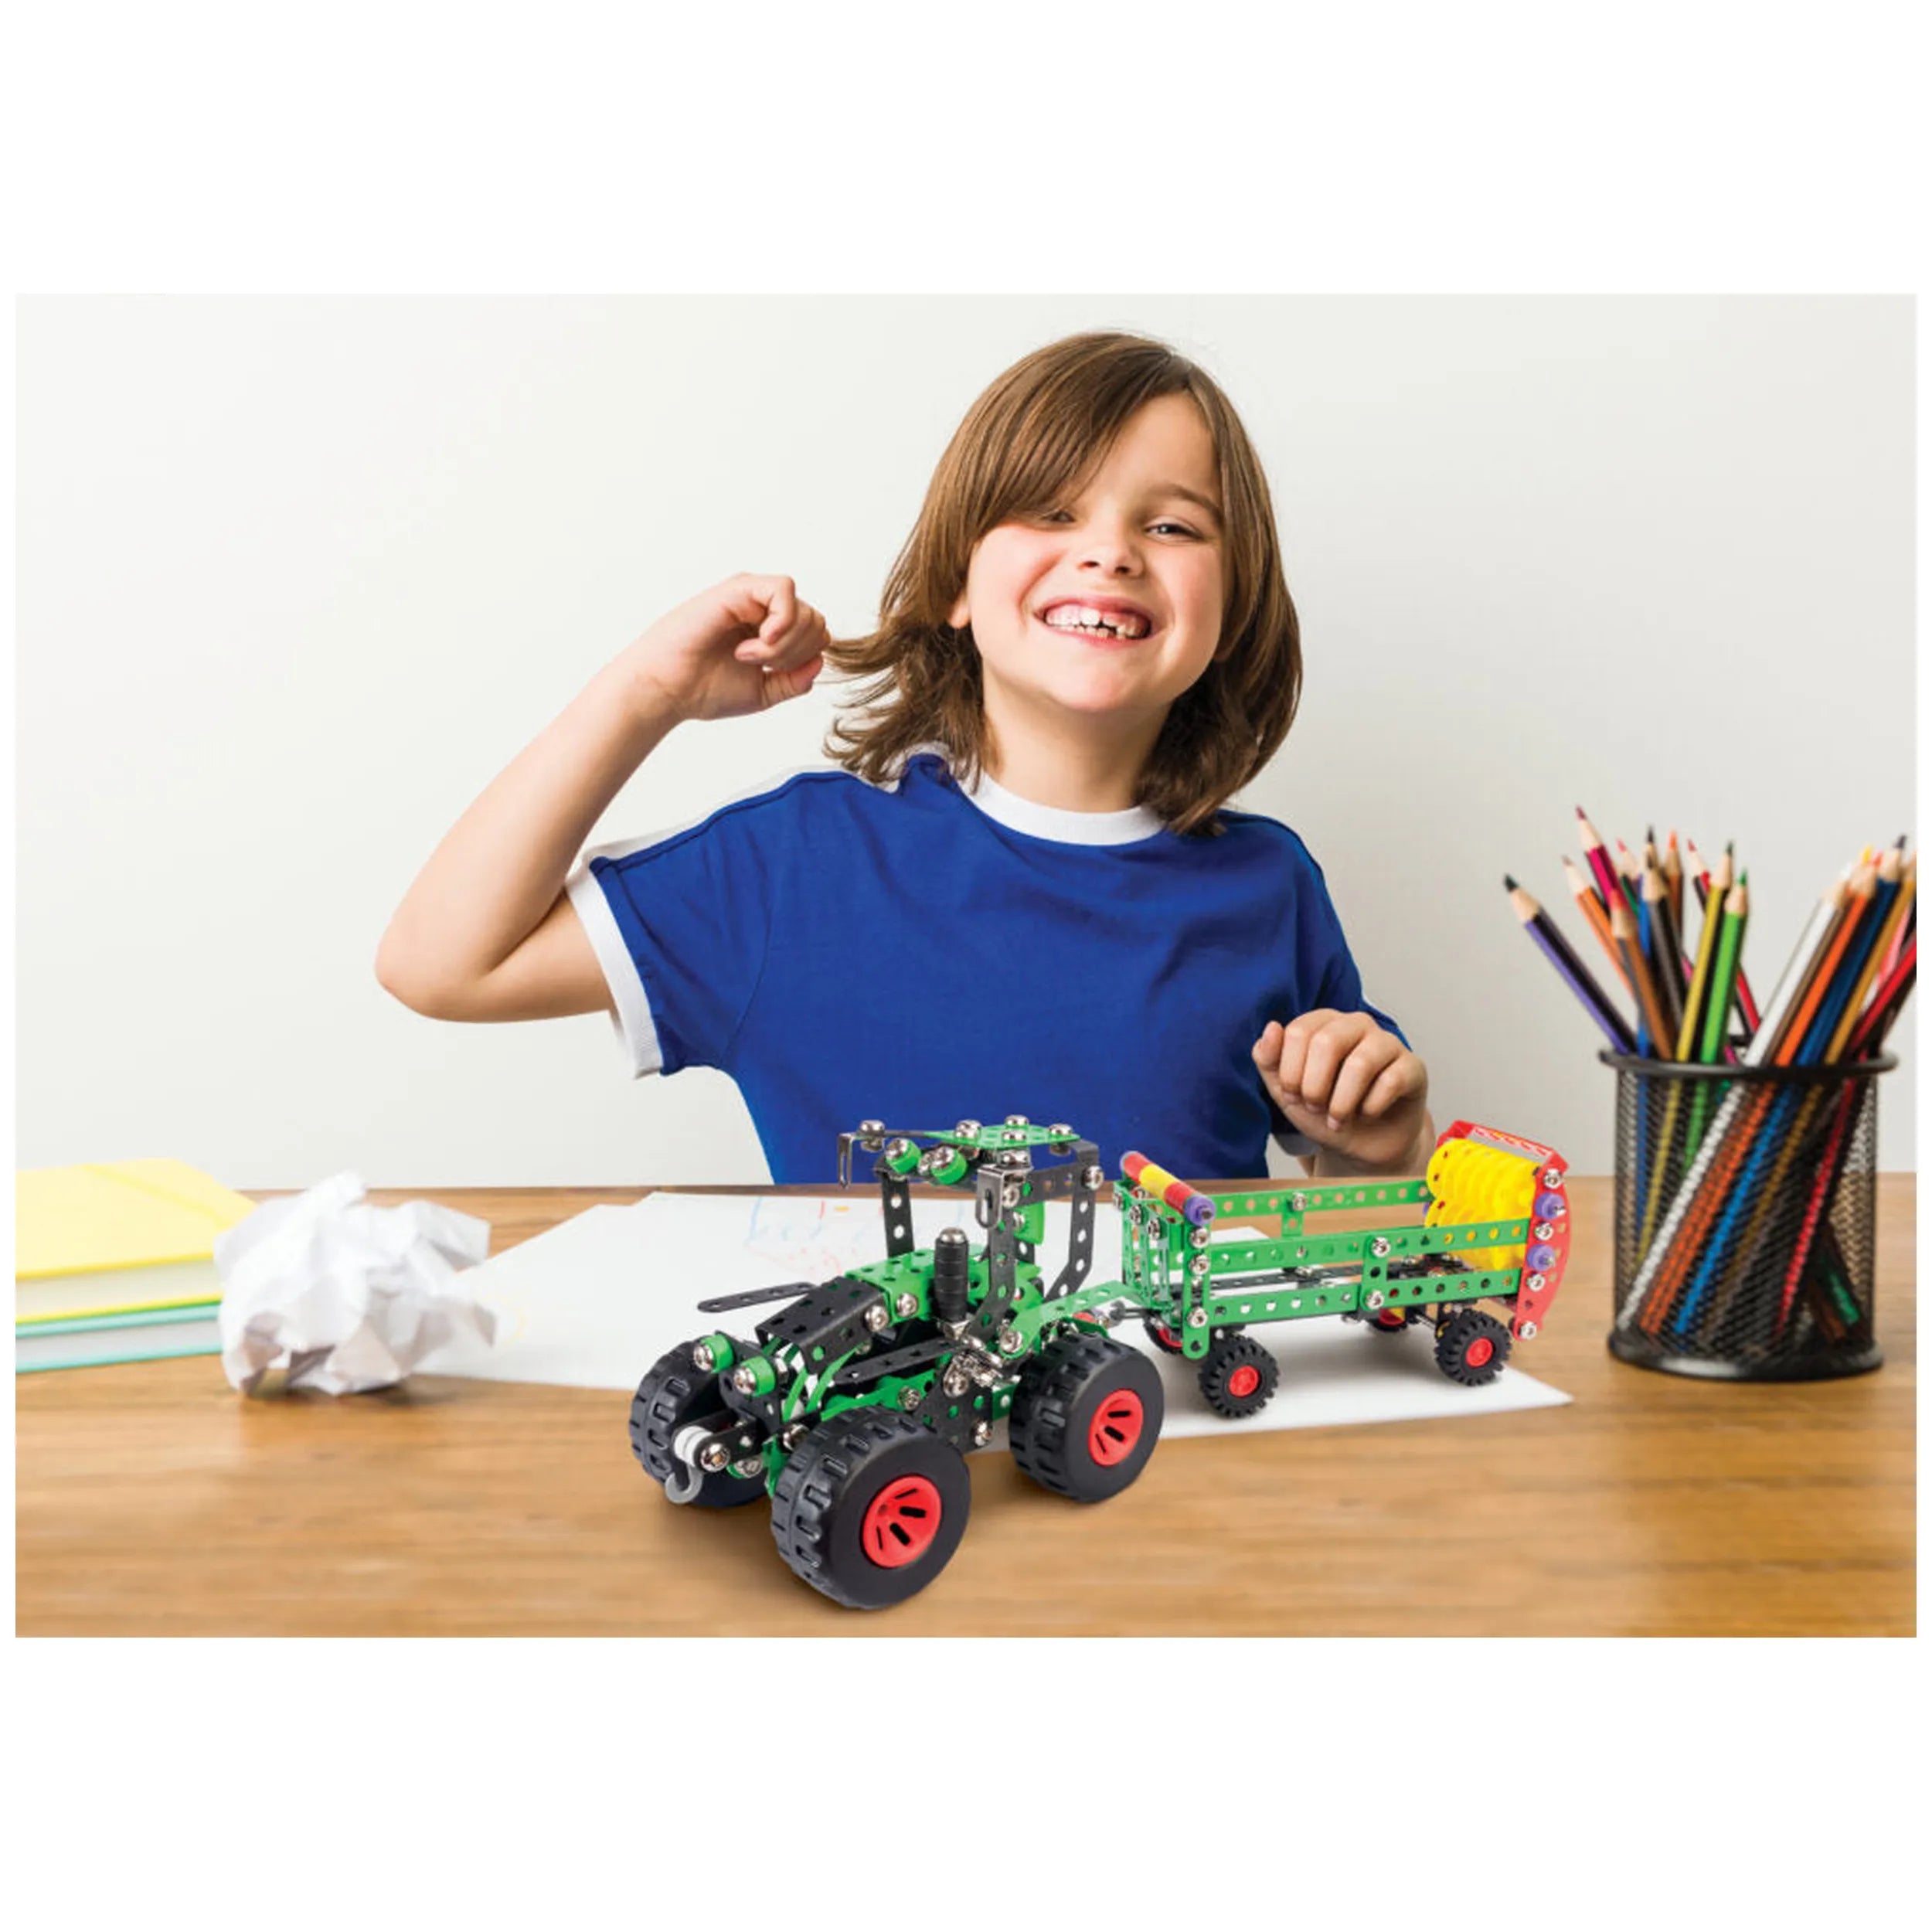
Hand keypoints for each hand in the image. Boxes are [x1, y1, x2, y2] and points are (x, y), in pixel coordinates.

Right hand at [616, 573, 829, 724]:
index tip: (770, 673)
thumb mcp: (764, 692)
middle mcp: (762, 609)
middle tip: (760, 665)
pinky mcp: (739, 588)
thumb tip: (819, 662)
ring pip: (805, 610)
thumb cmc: (705, 690)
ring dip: (784, 644)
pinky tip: (759, 641)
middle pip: (816, 623)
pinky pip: (784, 590)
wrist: (668, 689)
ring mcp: (751, 596)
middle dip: (797, 653)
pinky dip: (782, 621)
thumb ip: (795, 680)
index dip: (804, 659)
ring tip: (747, 656)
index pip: (816, 635)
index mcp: (769, 629)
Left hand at [1252, 1010, 1429, 1170]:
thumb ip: (1269, 1060)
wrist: (1360, 1143)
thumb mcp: (1286, 1090)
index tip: (1293, 1096)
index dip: (1291, 1072)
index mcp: (1323, 1023)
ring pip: (1361, 1063)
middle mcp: (1356, 1024)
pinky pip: (1391, 1081)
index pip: (1298, 1032)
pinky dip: (1371, 1107)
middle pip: (1327, 1043)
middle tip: (1316, 1107)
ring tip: (1338, 1118)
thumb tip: (1271, 1028)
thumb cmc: (1323, 1110)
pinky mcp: (1413, 1067)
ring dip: (1342, 1102)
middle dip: (1314, 1087)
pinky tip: (1367, 1114)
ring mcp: (1388, 1043)